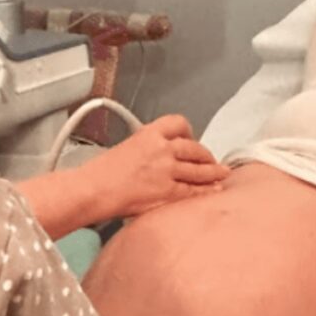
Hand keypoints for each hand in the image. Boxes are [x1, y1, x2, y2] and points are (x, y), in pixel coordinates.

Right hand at [92, 114, 228, 216]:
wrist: (94, 189)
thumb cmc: (101, 172)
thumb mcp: (126, 146)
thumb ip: (146, 147)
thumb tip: (158, 155)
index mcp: (149, 133)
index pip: (178, 123)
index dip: (189, 132)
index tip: (191, 138)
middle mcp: (162, 149)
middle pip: (195, 148)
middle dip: (206, 155)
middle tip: (211, 160)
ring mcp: (167, 170)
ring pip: (199, 169)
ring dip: (213, 172)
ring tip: (221, 174)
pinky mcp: (168, 191)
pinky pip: (193, 190)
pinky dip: (206, 190)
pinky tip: (214, 190)